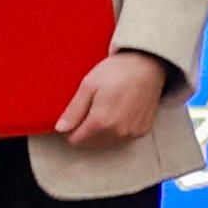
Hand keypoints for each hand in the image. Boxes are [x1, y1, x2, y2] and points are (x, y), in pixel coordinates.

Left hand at [64, 47, 179, 149]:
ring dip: (103, 131)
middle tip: (91, 107)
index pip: (77, 140)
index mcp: (101, 122)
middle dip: (87, 130)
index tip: (75, 116)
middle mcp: (117, 133)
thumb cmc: (116, 71)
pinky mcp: (142, 131)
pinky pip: (123, 137)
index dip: (71, 129)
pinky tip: (119, 111)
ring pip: (108, 141)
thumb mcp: (89, 85)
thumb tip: (60, 129)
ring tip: (106, 107)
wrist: (147, 65)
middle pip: (92, 142)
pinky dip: (118, 129)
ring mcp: (132, 133)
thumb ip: (74, 110)